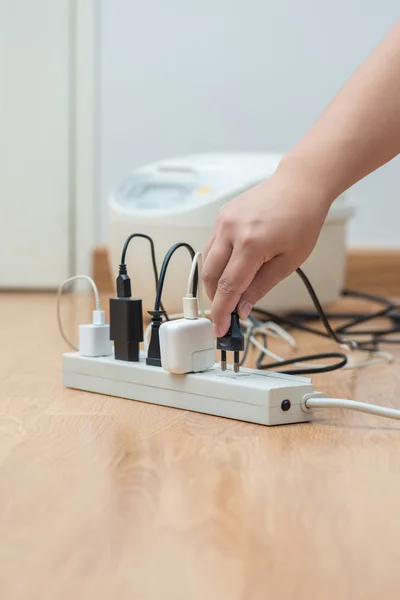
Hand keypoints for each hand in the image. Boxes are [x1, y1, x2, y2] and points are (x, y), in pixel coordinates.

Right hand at [202, 163, 331, 336]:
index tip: (219, 330)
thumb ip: (261, 286)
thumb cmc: (302, 219)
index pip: (228, 287)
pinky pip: (211, 246)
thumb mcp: (289, 261)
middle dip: (215, 299)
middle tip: (226, 314)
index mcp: (251, 244)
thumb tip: (242, 308)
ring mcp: (223, 221)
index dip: (221, 312)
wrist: (300, 185)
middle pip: (210, 276)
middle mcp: (231, 230)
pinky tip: (230, 270)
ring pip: (206, 261)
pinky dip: (216, 263)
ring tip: (229, 294)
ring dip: (213, 282)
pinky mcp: (222, 216)